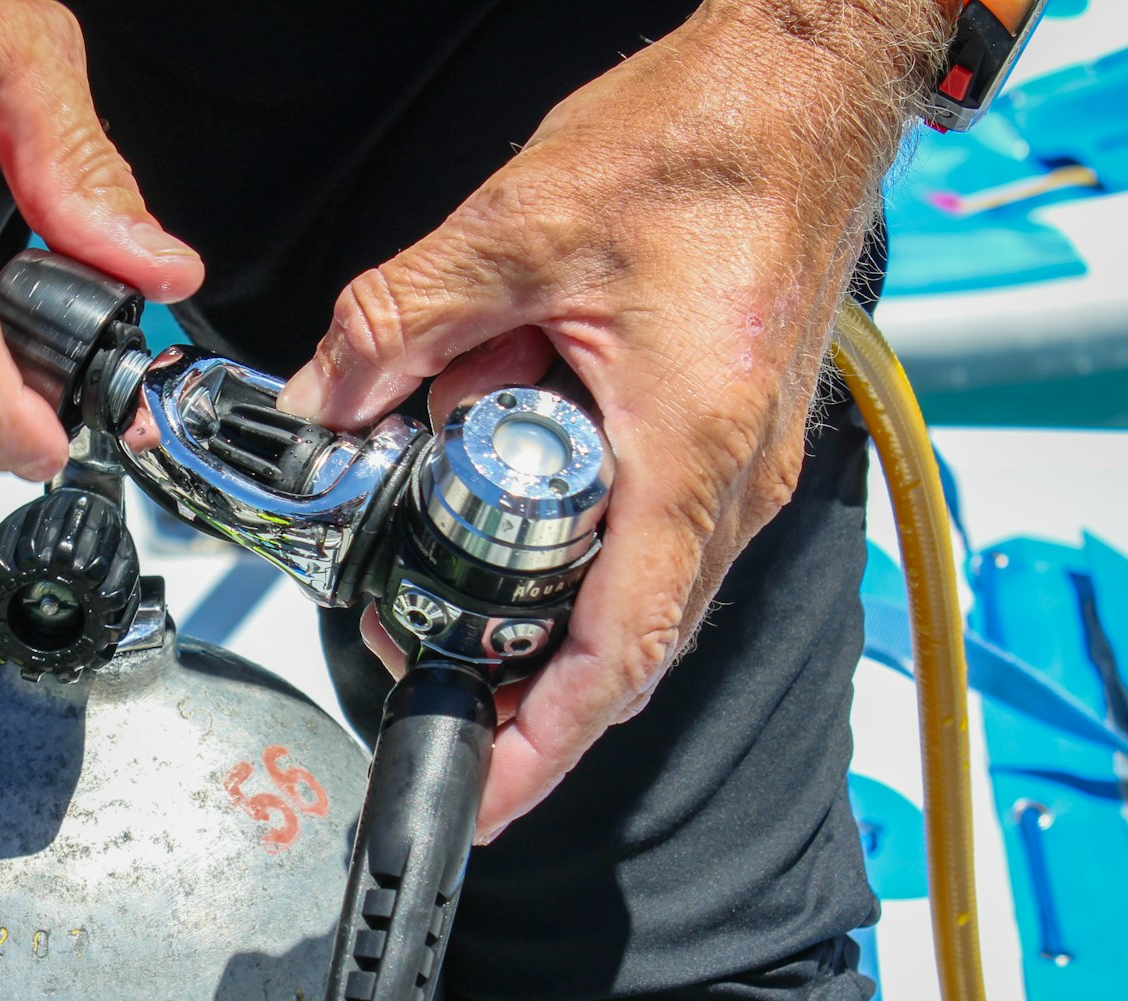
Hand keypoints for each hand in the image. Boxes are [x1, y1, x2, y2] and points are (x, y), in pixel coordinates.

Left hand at [277, 2, 942, 840]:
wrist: (809, 80)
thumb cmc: (710, 140)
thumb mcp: (519, 228)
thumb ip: (400, 324)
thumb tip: (318, 401)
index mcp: (691, 448)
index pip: (622, 649)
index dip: (545, 744)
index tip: (480, 794)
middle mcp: (733, 479)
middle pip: (627, 642)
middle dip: (522, 683)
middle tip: (424, 679)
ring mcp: (740, 464)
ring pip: (638, 593)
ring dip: (545, 614)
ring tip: (450, 605)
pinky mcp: (729, 436)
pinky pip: (652, 535)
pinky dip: (576, 551)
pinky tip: (508, 515)